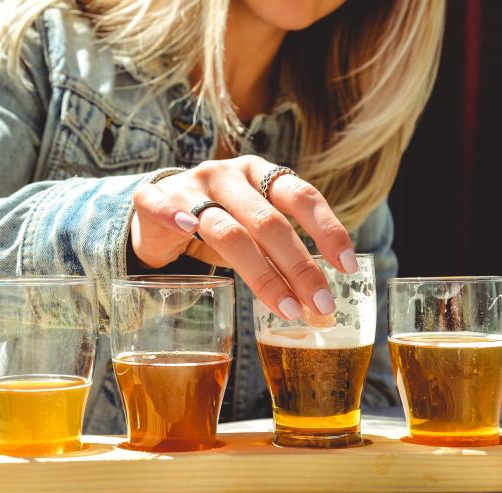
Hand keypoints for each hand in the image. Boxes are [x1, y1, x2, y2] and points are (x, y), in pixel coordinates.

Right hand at [131, 155, 357, 319]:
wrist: (156, 211)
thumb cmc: (216, 223)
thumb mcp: (252, 231)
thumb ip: (280, 253)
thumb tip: (319, 297)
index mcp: (260, 174)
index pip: (301, 196)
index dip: (327, 230)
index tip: (348, 266)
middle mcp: (229, 175)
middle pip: (269, 221)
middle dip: (300, 267)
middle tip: (321, 304)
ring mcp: (191, 186)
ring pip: (227, 230)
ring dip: (261, 273)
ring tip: (286, 308)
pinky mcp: (154, 199)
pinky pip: (161, 206)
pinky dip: (173, 216)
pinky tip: (187, 230)